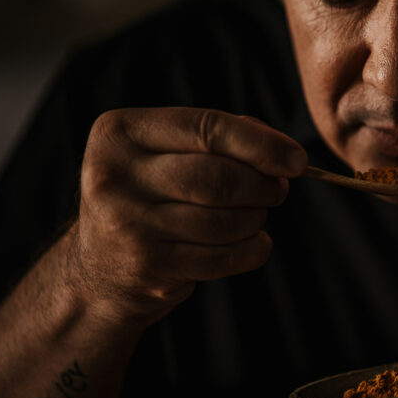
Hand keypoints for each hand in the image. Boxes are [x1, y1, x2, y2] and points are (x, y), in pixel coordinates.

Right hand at [66, 107, 306, 323]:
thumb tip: (282, 150)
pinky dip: (251, 250)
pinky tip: (255, 244)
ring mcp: (127, 223)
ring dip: (256, 218)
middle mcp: (114, 175)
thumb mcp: (165, 153)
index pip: (206, 128)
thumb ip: (220, 137)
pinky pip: (221, 257)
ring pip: (223, 220)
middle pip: (218, 177)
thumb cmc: (152, 195)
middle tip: (278, 191)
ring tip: (257, 216)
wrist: (99, 268)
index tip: (297, 160)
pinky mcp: (146, 265)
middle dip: (263, 185)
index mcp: (119, 133)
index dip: (261, 144)